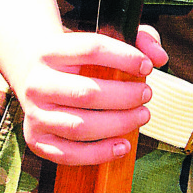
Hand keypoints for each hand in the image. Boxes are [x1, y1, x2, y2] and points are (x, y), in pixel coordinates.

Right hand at [17, 27, 166, 165]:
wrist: (33, 75)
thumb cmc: (78, 59)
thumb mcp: (103, 38)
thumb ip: (139, 39)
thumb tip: (160, 58)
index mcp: (51, 50)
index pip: (91, 49)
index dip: (124, 57)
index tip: (147, 66)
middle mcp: (38, 83)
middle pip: (87, 93)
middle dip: (125, 96)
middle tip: (147, 94)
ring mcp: (35, 114)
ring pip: (81, 126)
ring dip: (119, 124)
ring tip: (142, 115)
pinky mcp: (37, 140)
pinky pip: (69, 154)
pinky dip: (100, 153)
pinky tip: (123, 145)